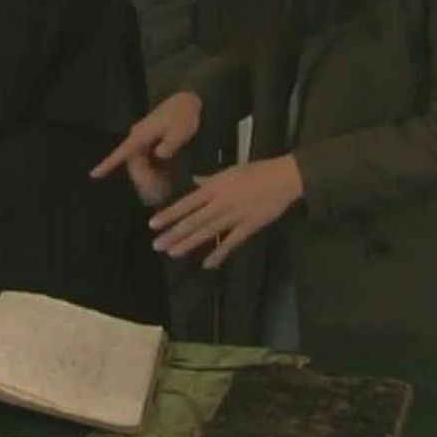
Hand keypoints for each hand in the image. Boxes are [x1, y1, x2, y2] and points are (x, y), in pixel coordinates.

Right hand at [90, 92, 202, 205]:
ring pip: (141, 165)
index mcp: (141, 135)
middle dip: (143, 180)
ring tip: (163, 191)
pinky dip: (156, 173)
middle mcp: (139, 139)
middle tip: (157, 194)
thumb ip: (170, 143)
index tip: (94, 174)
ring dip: (150, 179)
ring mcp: (145, 142)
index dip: (107, 164)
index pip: (122, 151)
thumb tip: (159, 154)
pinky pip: (149, 163)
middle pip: (134, 164)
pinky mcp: (152, 145)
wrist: (187, 103)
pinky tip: (166, 183)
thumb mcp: (181, 130)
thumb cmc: (183, 115)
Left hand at [150, 156, 302, 269]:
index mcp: (214, 188)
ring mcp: (233, 217)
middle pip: (193, 221)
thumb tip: (195, 181)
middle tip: (157, 245)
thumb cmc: (256, 171)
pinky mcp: (248, 227)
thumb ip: (210, 180)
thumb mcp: (229, 171)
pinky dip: (219, 254)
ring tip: (172, 253)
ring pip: (207, 233)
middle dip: (174, 233)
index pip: (186, 204)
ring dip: (189, 244)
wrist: (283, 178)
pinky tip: (207, 265)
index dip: (169, 215)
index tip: (153, 224)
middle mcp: (219, 203)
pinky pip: (231, 243)